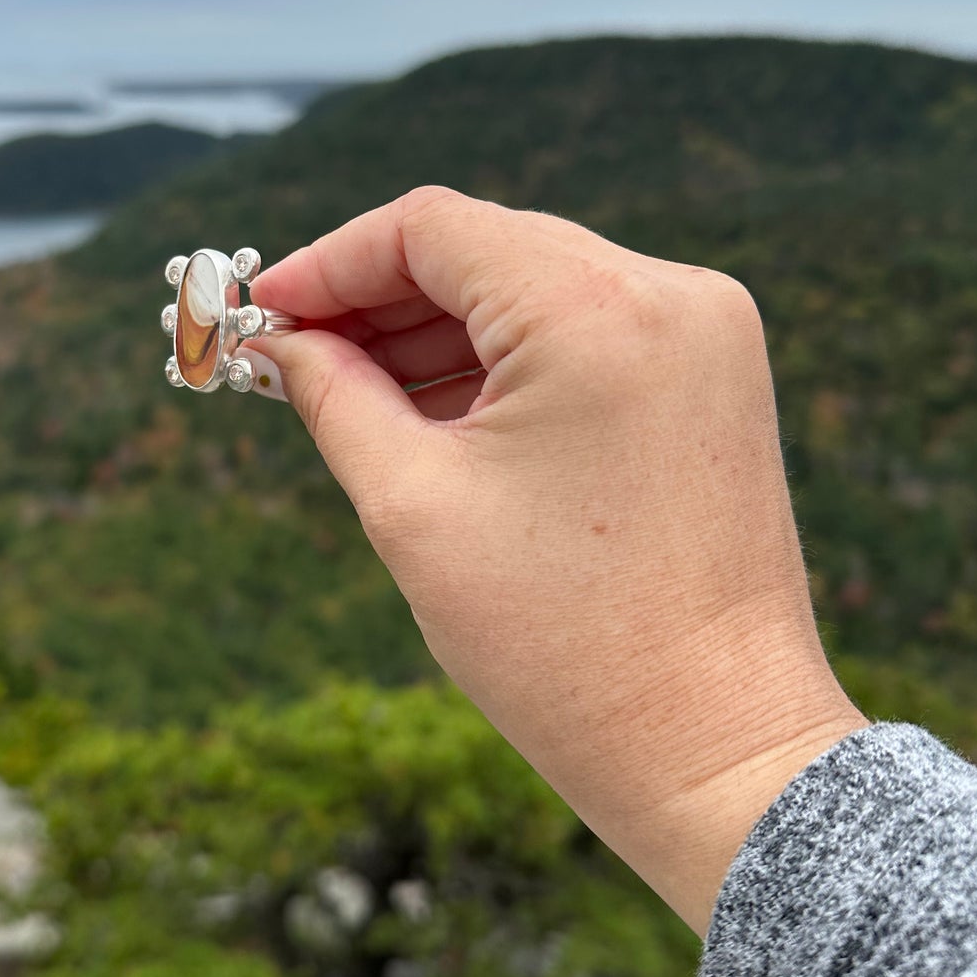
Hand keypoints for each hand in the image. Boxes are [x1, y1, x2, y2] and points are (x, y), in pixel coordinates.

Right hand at [250, 186, 864, 932]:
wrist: (717, 748)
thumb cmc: (565, 645)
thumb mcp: (413, 507)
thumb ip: (332, 396)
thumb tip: (279, 342)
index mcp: (597, 311)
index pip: (431, 228)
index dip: (327, 262)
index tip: (260, 310)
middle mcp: (670, 295)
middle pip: (484, 248)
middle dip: (375, 298)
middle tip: (285, 355)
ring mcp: (707, 333)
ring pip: (534, 287)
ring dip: (436, 330)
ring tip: (346, 393)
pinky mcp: (716, 379)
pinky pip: (587, 331)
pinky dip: (505, 360)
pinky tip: (431, 411)